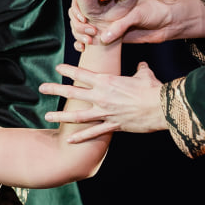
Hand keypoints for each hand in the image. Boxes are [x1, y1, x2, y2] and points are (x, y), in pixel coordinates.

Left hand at [40, 60, 166, 139]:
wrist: (162, 107)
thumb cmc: (153, 89)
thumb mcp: (145, 75)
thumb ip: (140, 70)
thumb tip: (142, 64)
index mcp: (108, 81)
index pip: (83, 74)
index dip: (68, 71)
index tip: (58, 69)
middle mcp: (102, 97)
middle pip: (73, 93)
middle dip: (55, 90)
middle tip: (41, 88)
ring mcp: (106, 113)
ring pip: (77, 116)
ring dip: (61, 116)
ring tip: (47, 116)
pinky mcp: (113, 126)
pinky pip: (93, 133)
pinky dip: (80, 137)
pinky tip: (68, 140)